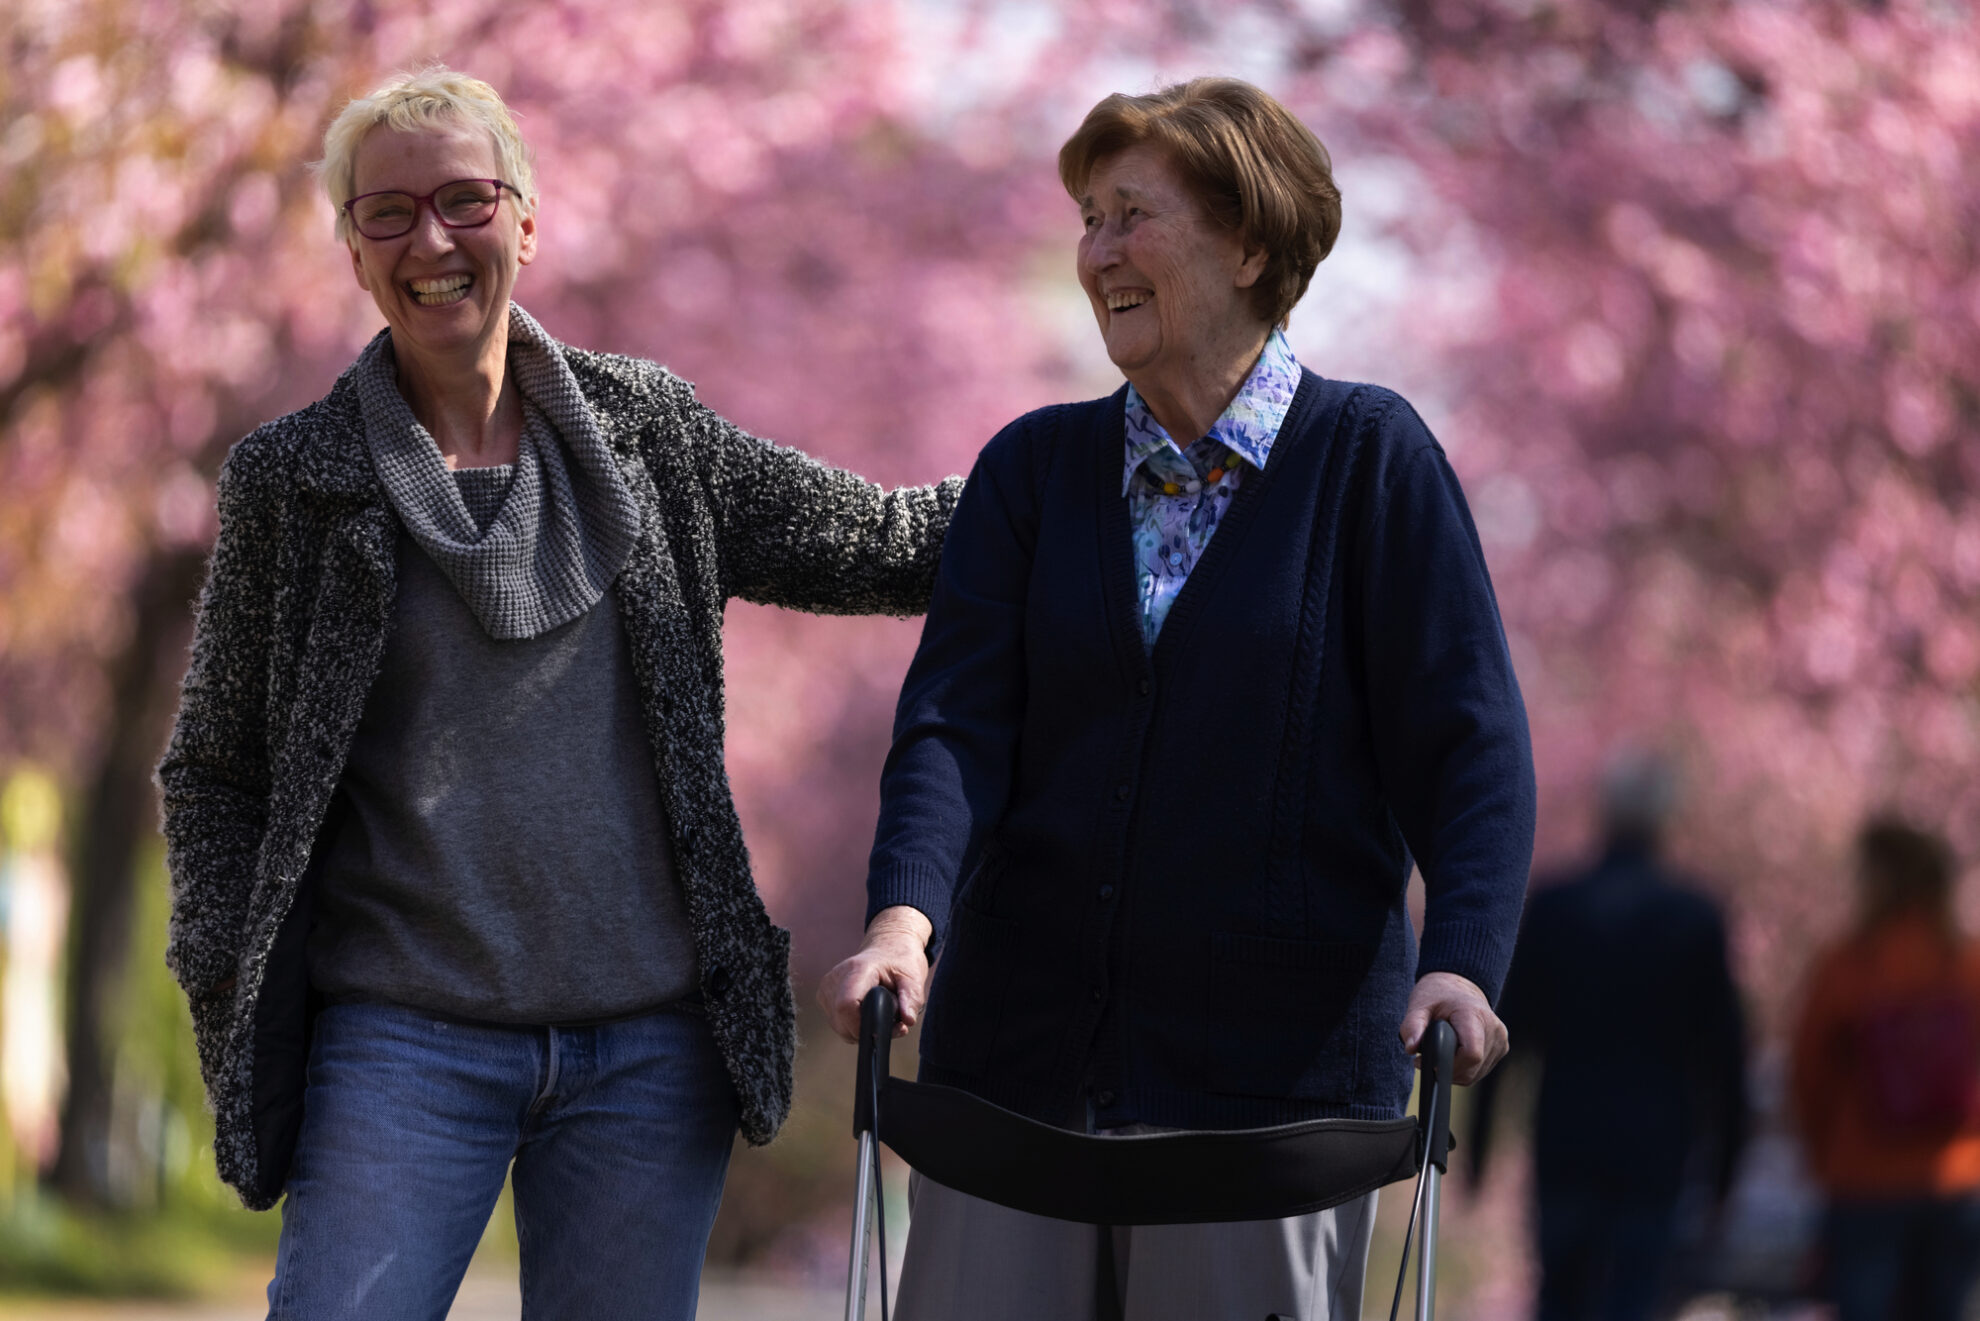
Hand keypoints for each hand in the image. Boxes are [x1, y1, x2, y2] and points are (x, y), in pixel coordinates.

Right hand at [818, 905, 933, 1043]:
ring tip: (882, 1014)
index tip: (885, 1028)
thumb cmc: (900, 960)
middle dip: (868, 1030)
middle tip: (893, 1023)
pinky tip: (868, 1012)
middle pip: (842, 1021)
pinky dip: (854, 1025)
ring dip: (862, 1029)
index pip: (846, 1005)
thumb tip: (907, 1020)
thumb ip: (911, 999)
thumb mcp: (914, 977)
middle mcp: (836, 978)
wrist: (887, 948)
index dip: (862, 1025)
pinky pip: (838, 1023)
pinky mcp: (824, 996)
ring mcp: (827, 987)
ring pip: (840, 1027)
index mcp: (857, 969)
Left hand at [1399, 970, 1507, 1085]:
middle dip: (1447, 1069)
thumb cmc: (1438, 996)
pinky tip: (1454, 1053)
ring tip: (1441, 1051)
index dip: (1448, 1064)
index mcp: (1475, 1015)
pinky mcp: (1502, 1048)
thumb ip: (1412, 1026)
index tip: (1429, 1061)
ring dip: (1454, 1071)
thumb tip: (1410, 1049)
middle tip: (1428, 1057)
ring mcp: (1501, 1040)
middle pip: (1471, 1067)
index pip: (1471, 1053)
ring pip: (1475, 1074)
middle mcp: (1494, 1028)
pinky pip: (1480, 1071)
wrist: (1458, 987)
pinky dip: (1464, 1069)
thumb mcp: (1419, 1005)